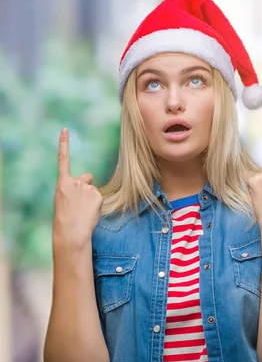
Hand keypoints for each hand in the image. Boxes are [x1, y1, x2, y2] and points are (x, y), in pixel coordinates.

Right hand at [52, 128, 102, 252]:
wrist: (71, 231)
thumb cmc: (66, 217)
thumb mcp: (65, 198)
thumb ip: (75, 186)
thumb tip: (90, 178)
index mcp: (62, 183)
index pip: (63, 159)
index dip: (64, 144)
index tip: (65, 129)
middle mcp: (75, 182)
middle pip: (87, 178)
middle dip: (86, 186)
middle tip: (79, 203)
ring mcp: (87, 188)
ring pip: (93, 189)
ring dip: (91, 198)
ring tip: (83, 211)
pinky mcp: (98, 195)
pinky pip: (100, 197)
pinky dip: (97, 204)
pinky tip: (90, 212)